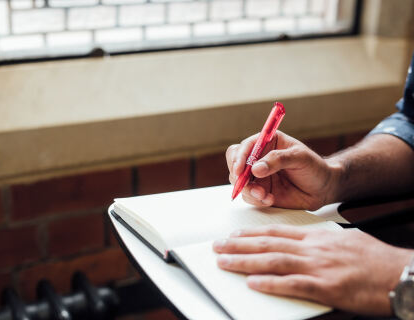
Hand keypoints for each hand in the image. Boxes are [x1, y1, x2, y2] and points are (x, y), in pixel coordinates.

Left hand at [213, 225, 412, 315]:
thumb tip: (303, 245)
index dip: (252, 233)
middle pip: (268, 244)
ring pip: (274, 261)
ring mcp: (318, 266)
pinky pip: (293, 284)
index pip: (277, 232)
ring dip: (245, 261)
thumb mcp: (344, 240)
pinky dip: (270, 284)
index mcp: (317, 237)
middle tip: (218, 245)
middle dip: (239, 244)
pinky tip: (253, 283)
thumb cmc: (376, 259)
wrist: (401, 272)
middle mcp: (313, 248)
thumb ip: (320, 242)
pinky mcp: (326, 287)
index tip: (234, 233)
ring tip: (224, 261)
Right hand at [226, 131, 340, 209]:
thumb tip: (256, 169)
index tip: (240, 169)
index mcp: (267, 143)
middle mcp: (259, 158)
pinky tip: (270, 199)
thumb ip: (278, 160)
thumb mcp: (300, 158)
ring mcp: (258, 176)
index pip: (244, 146)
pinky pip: (248, 197)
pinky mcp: (260, 192)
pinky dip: (256, 200)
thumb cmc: (315, 168)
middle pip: (235, 164)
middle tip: (247, 185)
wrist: (324, 189)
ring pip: (239, 183)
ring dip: (249, 191)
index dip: (239, 157)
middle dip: (238, 176)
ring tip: (265, 195)